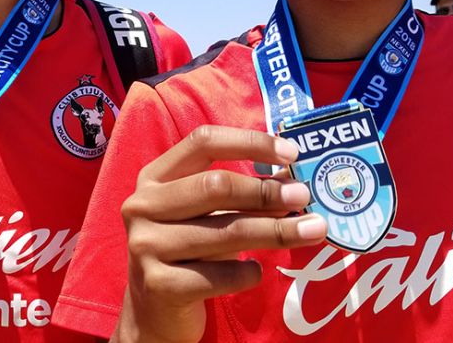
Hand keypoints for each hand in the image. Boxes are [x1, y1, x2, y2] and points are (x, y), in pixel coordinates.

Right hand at [115, 126, 326, 342]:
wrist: (152, 310)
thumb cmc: (186, 250)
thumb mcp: (203, 215)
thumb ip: (238, 194)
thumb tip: (292, 178)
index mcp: (153, 178)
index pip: (202, 142)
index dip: (249, 143)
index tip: (291, 154)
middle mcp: (141, 206)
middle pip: (214, 187)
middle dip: (266, 192)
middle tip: (304, 197)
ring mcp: (146, 245)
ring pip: (225, 231)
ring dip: (275, 231)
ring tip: (311, 230)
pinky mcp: (158, 284)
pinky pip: (220, 275)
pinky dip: (247, 272)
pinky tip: (255, 271)